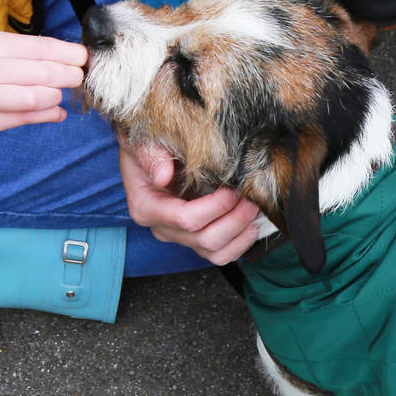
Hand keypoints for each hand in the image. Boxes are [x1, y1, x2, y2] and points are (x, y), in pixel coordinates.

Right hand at [0, 29, 86, 143]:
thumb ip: (22, 54)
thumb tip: (69, 58)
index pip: (37, 47)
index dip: (67, 53)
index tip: (83, 57)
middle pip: (42, 73)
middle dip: (67, 75)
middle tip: (78, 77)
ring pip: (36, 98)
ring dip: (55, 97)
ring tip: (58, 94)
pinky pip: (25, 119)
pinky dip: (47, 115)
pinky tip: (57, 112)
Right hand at [118, 137, 263, 265]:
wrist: (154, 151)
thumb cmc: (150, 144)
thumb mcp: (141, 140)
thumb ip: (150, 154)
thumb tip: (162, 175)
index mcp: (146, 207)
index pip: (186, 218)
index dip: (216, 206)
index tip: (233, 188)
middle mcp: (162, 229)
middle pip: (205, 239)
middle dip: (235, 219)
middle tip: (251, 198)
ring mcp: (181, 237)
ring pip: (216, 252)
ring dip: (241, 233)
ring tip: (254, 209)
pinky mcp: (196, 240)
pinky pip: (221, 255)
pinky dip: (240, 244)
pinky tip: (251, 225)